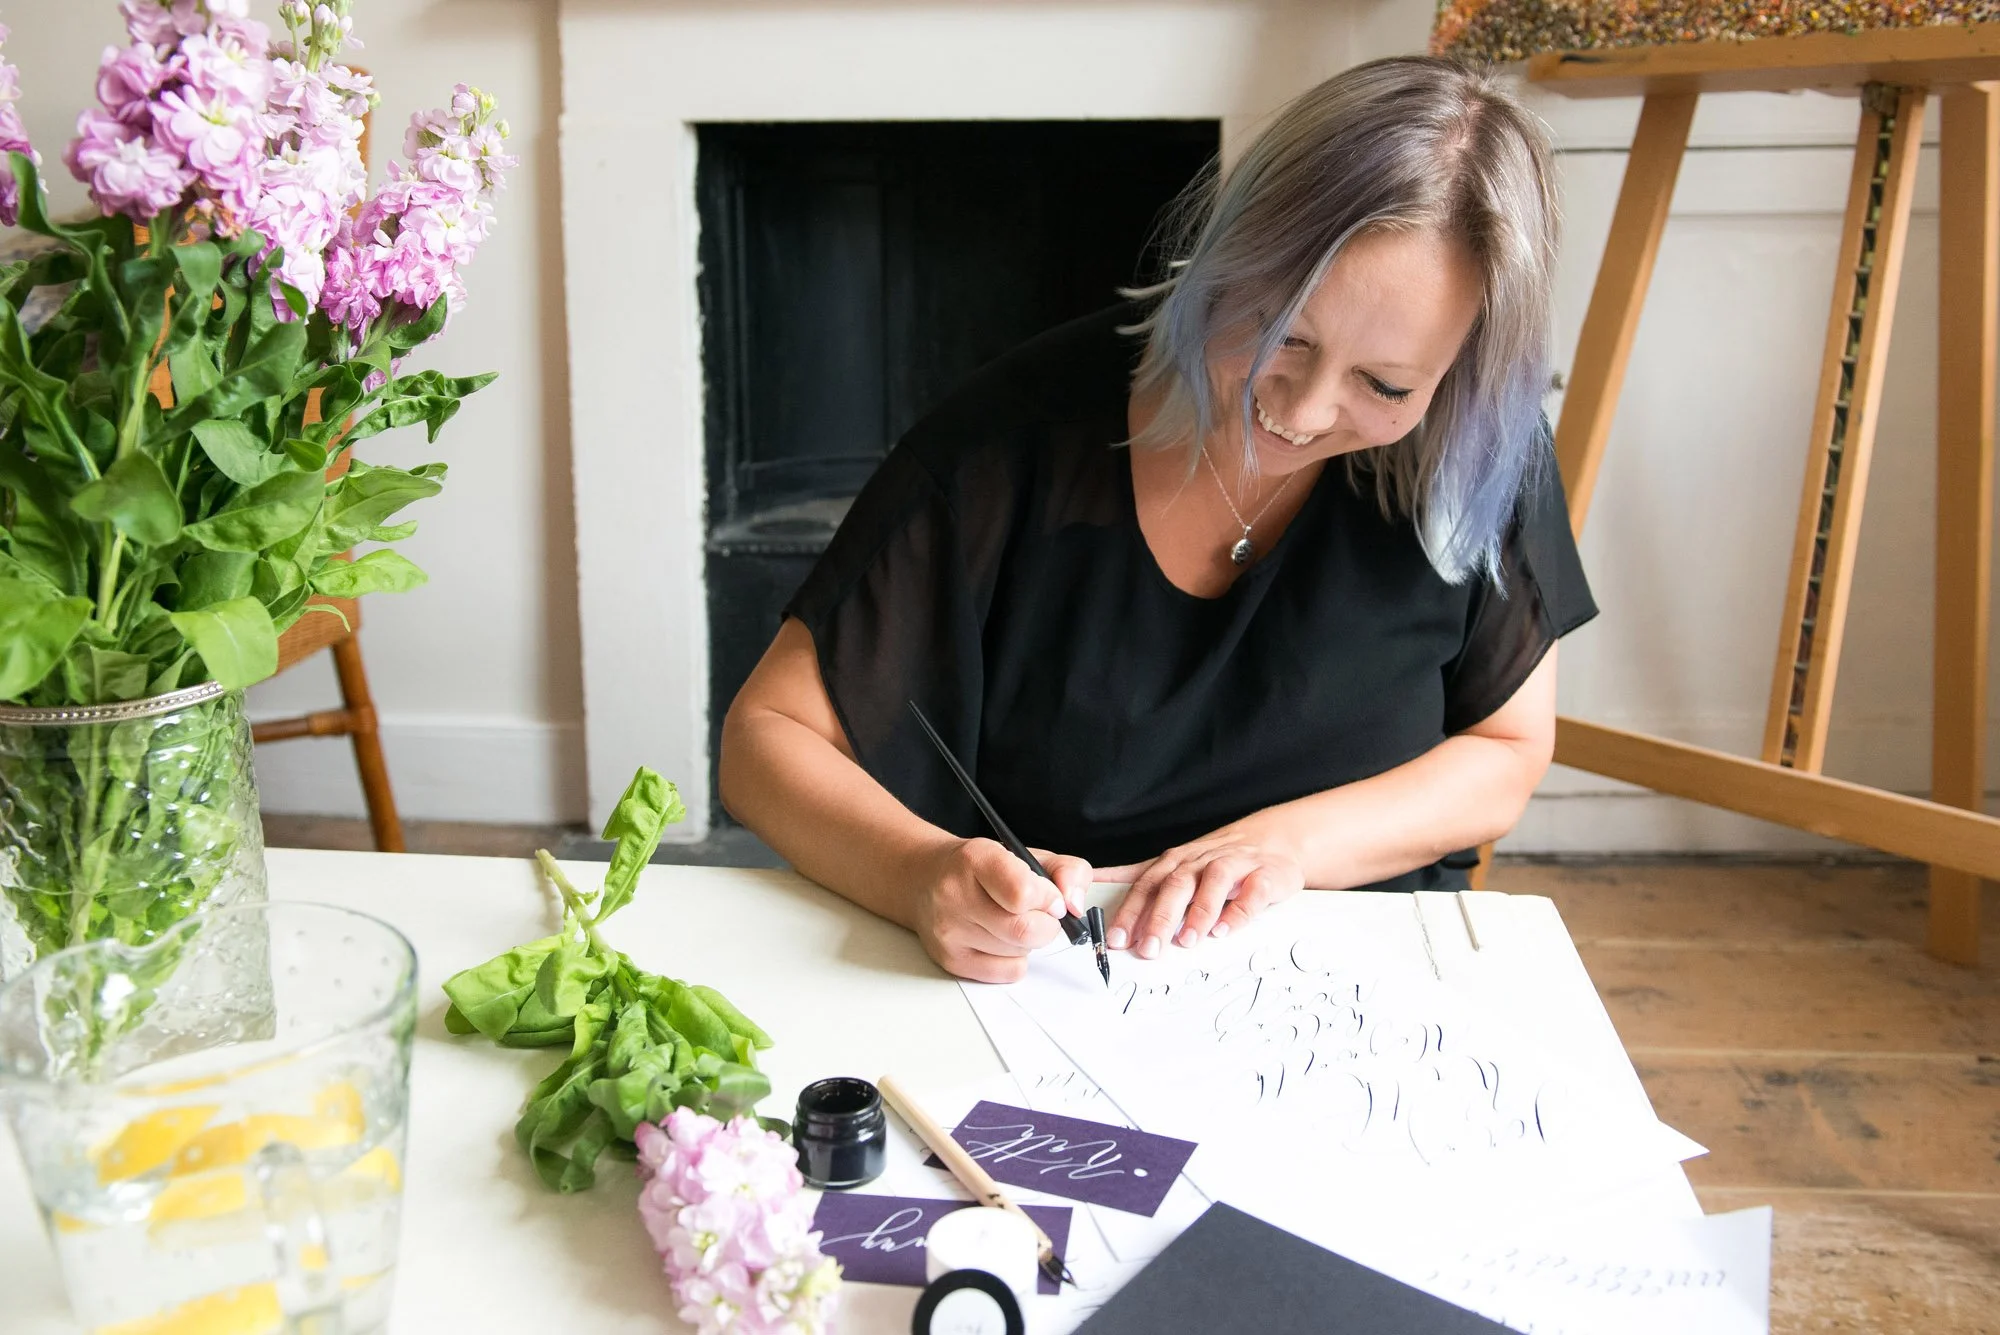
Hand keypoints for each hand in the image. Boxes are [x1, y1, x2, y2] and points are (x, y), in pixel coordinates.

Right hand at [910, 837, 1092, 982]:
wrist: (926, 878)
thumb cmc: (984, 868)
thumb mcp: (1028, 854)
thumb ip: (1067, 871)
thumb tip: (1075, 906)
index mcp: (977, 859)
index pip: (1022, 893)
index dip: (1049, 899)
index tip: (1051, 898)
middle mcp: (955, 894)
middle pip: (1025, 931)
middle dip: (1046, 925)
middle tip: (1040, 914)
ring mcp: (949, 930)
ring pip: (1019, 953)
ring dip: (1029, 942)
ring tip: (1012, 922)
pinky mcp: (950, 959)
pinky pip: (1007, 973)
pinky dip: (1016, 960)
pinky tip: (1002, 940)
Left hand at [1099, 827, 1303, 958]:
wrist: (1273, 839)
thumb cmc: (1217, 859)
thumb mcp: (1174, 864)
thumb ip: (1137, 877)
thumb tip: (1094, 883)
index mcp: (1176, 863)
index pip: (1146, 886)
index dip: (1130, 912)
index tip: (1115, 939)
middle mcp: (1200, 862)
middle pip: (1175, 885)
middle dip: (1159, 918)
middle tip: (1147, 949)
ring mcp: (1234, 866)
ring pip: (1212, 884)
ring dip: (1198, 913)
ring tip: (1186, 941)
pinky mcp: (1264, 876)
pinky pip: (1251, 893)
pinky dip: (1238, 911)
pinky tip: (1226, 930)